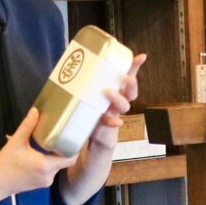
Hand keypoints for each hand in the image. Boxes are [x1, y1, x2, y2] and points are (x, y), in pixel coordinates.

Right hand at [0, 106, 79, 199]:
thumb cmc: (5, 164)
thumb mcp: (16, 142)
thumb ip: (27, 126)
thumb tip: (36, 110)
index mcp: (46, 165)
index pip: (70, 158)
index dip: (75, 147)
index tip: (75, 136)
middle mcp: (49, 176)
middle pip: (65, 161)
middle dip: (64, 149)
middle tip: (64, 135)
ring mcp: (46, 182)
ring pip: (58, 166)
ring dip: (56, 156)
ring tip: (53, 143)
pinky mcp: (41, 184)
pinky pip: (51, 172)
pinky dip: (50, 162)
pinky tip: (43, 153)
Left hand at [76, 54, 145, 168]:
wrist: (87, 147)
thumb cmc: (85, 119)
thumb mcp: (82, 101)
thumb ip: (78, 88)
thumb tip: (64, 67)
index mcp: (111, 94)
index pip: (124, 78)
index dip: (134, 67)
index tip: (141, 56)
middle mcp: (115, 104)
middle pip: (129, 91)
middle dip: (131, 83)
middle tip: (126, 78)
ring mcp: (114, 116)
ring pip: (124, 106)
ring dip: (119, 99)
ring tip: (108, 93)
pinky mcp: (108, 130)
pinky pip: (113, 124)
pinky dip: (113, 121)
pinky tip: (115, 120)